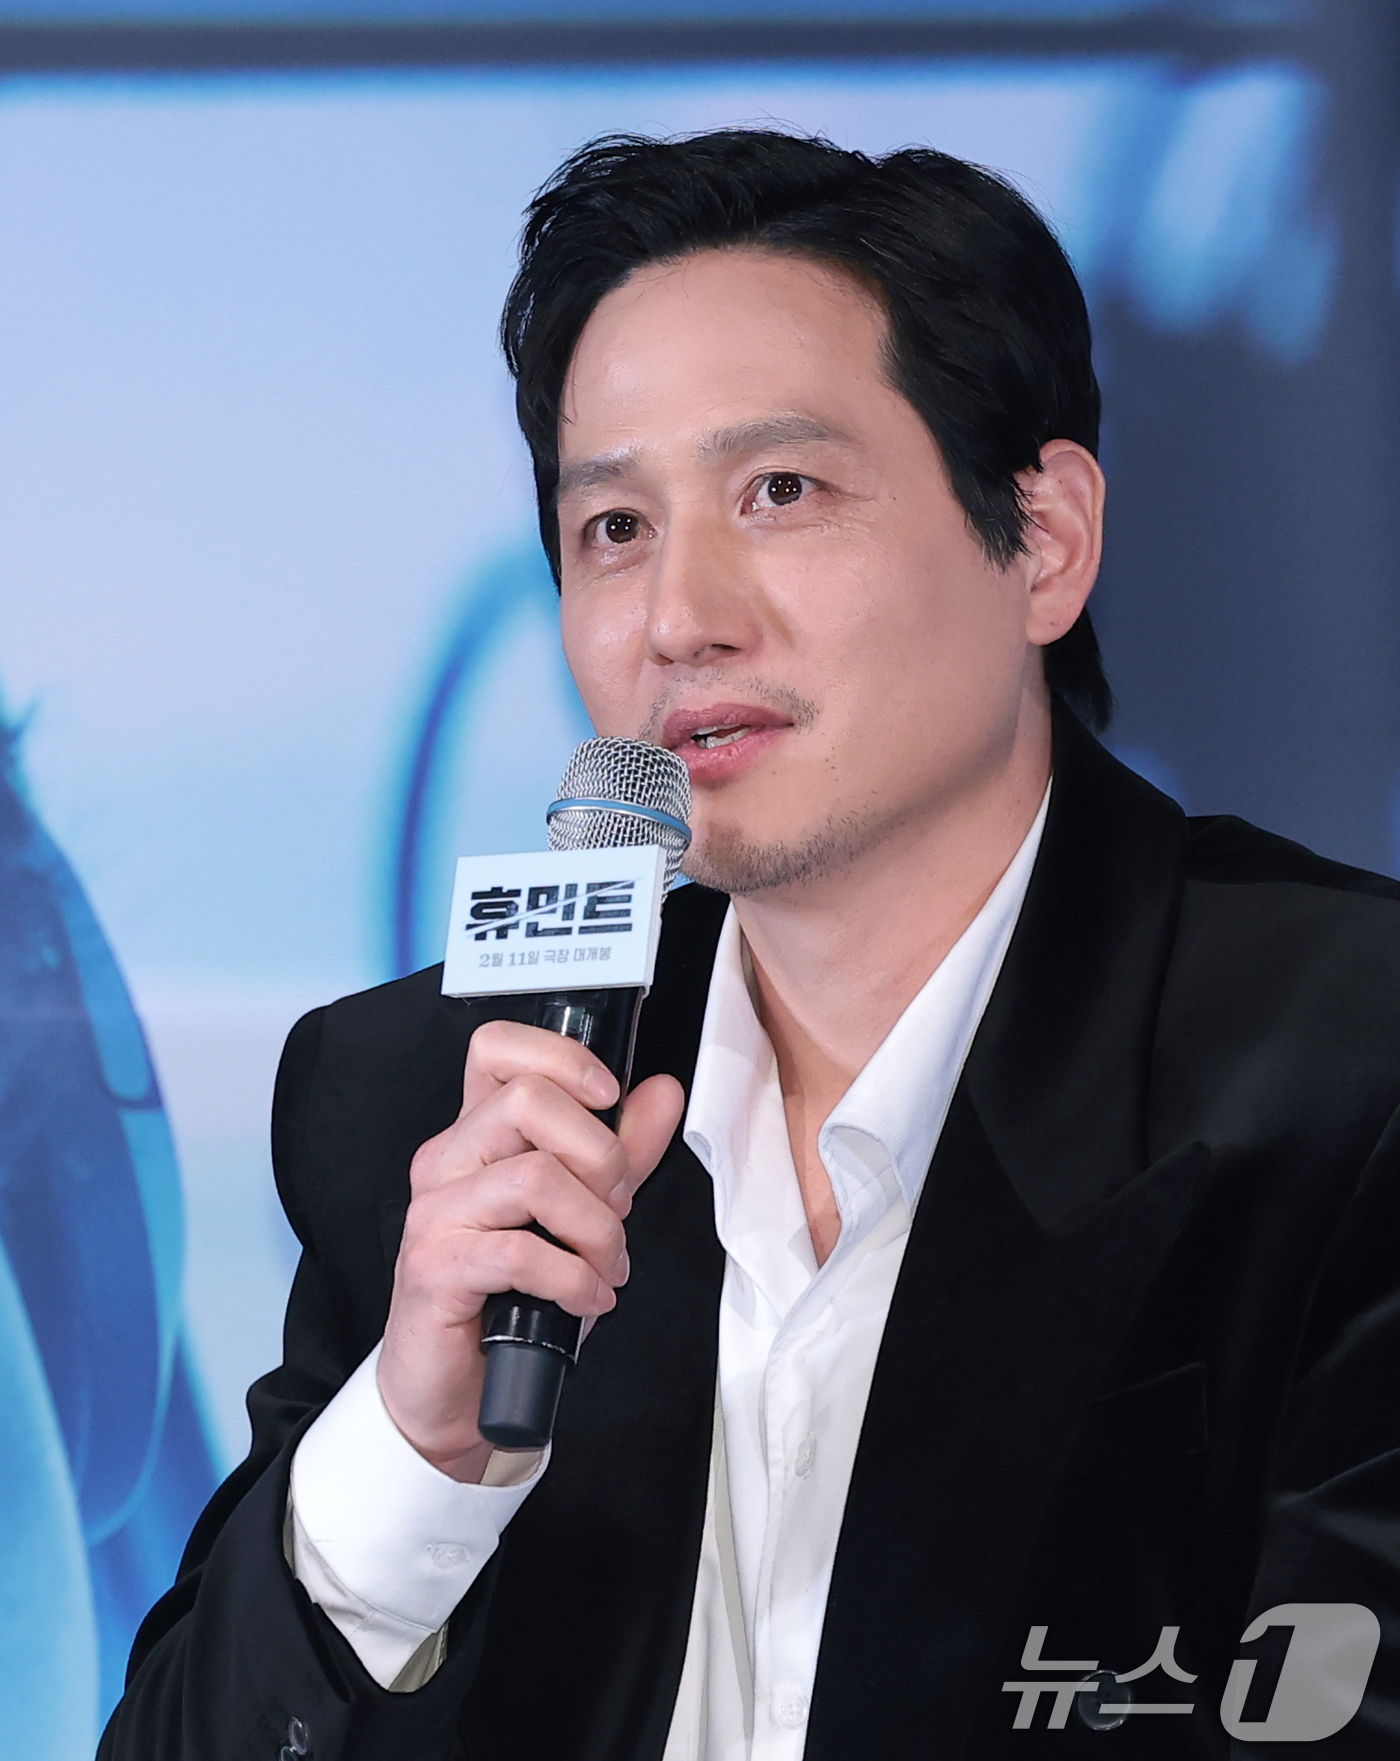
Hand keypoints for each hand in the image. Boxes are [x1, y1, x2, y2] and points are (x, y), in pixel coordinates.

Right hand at [377, 1019, 683, 1482]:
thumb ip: (621, 1151)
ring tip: (606, 1264)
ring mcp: (436, 1213)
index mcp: (478, 1136)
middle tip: (617, 1208)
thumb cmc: (512, 1295)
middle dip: (600, 1155)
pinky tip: (587, 1298)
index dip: (561, 1055)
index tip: (608, 1097)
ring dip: (595, 1227)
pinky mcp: (435, 1269)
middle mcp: (448, 1161)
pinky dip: (573, 1278)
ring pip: (533, 1176)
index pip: (497, 1048)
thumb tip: (662, 1091)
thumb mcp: (579, 1214)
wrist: (452, 1387)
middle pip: (527, 1101)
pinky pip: (520, 1252)